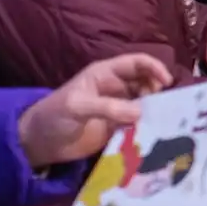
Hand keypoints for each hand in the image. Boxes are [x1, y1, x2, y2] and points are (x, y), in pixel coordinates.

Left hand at [17, 54, 172, 166]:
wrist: (40, 143)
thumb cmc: (53, 116)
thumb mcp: (77, 107)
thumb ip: (107, 108)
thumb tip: (139, 112)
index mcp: (106, 74)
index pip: (137, 63)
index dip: (154, 68)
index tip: (166, 82)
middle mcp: (116, 88)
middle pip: (147, 83)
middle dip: (158, 91)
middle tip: (164, 107)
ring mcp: (119, 108)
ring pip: (147, 103)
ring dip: (156, 110)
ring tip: (163, 122)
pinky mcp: (119, 128)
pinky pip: (141, 124)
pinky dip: (149, 127)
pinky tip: (156, 134)